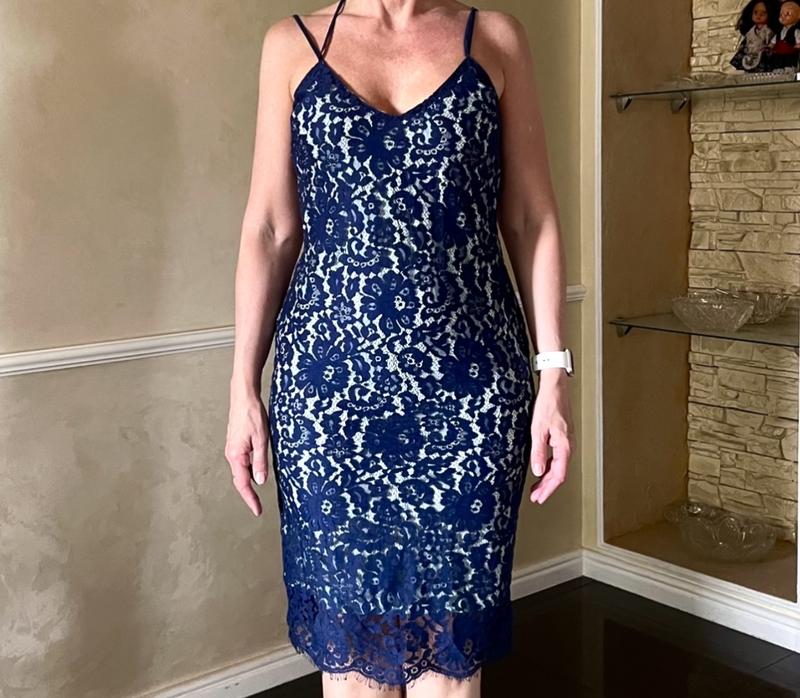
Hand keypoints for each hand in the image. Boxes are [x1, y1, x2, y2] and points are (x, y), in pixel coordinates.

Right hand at [225, 392, 269, 516]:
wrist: (243, 397)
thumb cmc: (252, 415)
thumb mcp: (262, 439)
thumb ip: (260, 461)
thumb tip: (260, 481)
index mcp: (236, 456)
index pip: (243, 483)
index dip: (250, 498)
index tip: (257, 510)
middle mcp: (232, 454)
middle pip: (239, 480)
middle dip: (248, 494)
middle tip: (258, 506)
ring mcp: (233, 448)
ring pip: (241, 470)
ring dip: (249, 482)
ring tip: (258, 494)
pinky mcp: (236, 443)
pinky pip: (242, 461)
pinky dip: (249, 469)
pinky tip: (257, 470)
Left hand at [529, 371, 573, 503]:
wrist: (555, 388)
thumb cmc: (548, 405)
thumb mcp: (538, 429)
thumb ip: (538, 452)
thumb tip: (537, 471)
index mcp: (564, 447)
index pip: (558, 475)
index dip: (548, 489)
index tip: (539, 498)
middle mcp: (568, 447)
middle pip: (559, 474)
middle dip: (547, 487)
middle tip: (536, 497)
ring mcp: (566, 442)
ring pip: (559, 467)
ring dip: (548, 478)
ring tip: (536, 488)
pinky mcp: (562, 438)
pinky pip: (557, 458)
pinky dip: (549, 467)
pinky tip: (541, 469)